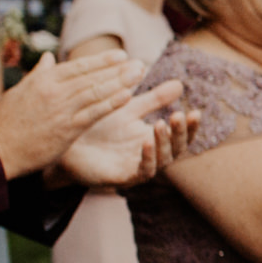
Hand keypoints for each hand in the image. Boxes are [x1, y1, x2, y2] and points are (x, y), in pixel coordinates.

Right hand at [0, 50, 146, 178]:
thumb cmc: (5, 122)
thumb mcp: (19, 92)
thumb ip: (38, 74)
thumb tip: (49, 56)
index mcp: (43, 81)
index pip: (78, 67)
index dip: (101, 61)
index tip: (121, 56)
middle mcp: (54, 92)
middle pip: (91, 77)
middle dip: (117, 69)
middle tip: (140, 63)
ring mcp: (61, 110)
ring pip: (96, 92)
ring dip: (120, 82)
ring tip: (139, 75)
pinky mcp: (66, 129)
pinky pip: (93, 113)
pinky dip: (111, 103)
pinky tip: (127, 96)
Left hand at [55, 81, 195, 187]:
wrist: (66, 142)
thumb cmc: (97, 126)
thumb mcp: (128, 107)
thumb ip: (153, 99)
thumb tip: (179, 84)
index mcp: (154, 138)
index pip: (180, 135)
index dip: (190, 126)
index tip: (196, 112)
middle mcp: (151, 155)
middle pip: (176, 148)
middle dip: (180, 133)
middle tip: (180, 116)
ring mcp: (138, 167)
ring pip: (163, 160)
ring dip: (165, 143)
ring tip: (163, 124)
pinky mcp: (124, 178)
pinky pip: (142, 171)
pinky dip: (148, 158)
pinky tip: (146, 142)